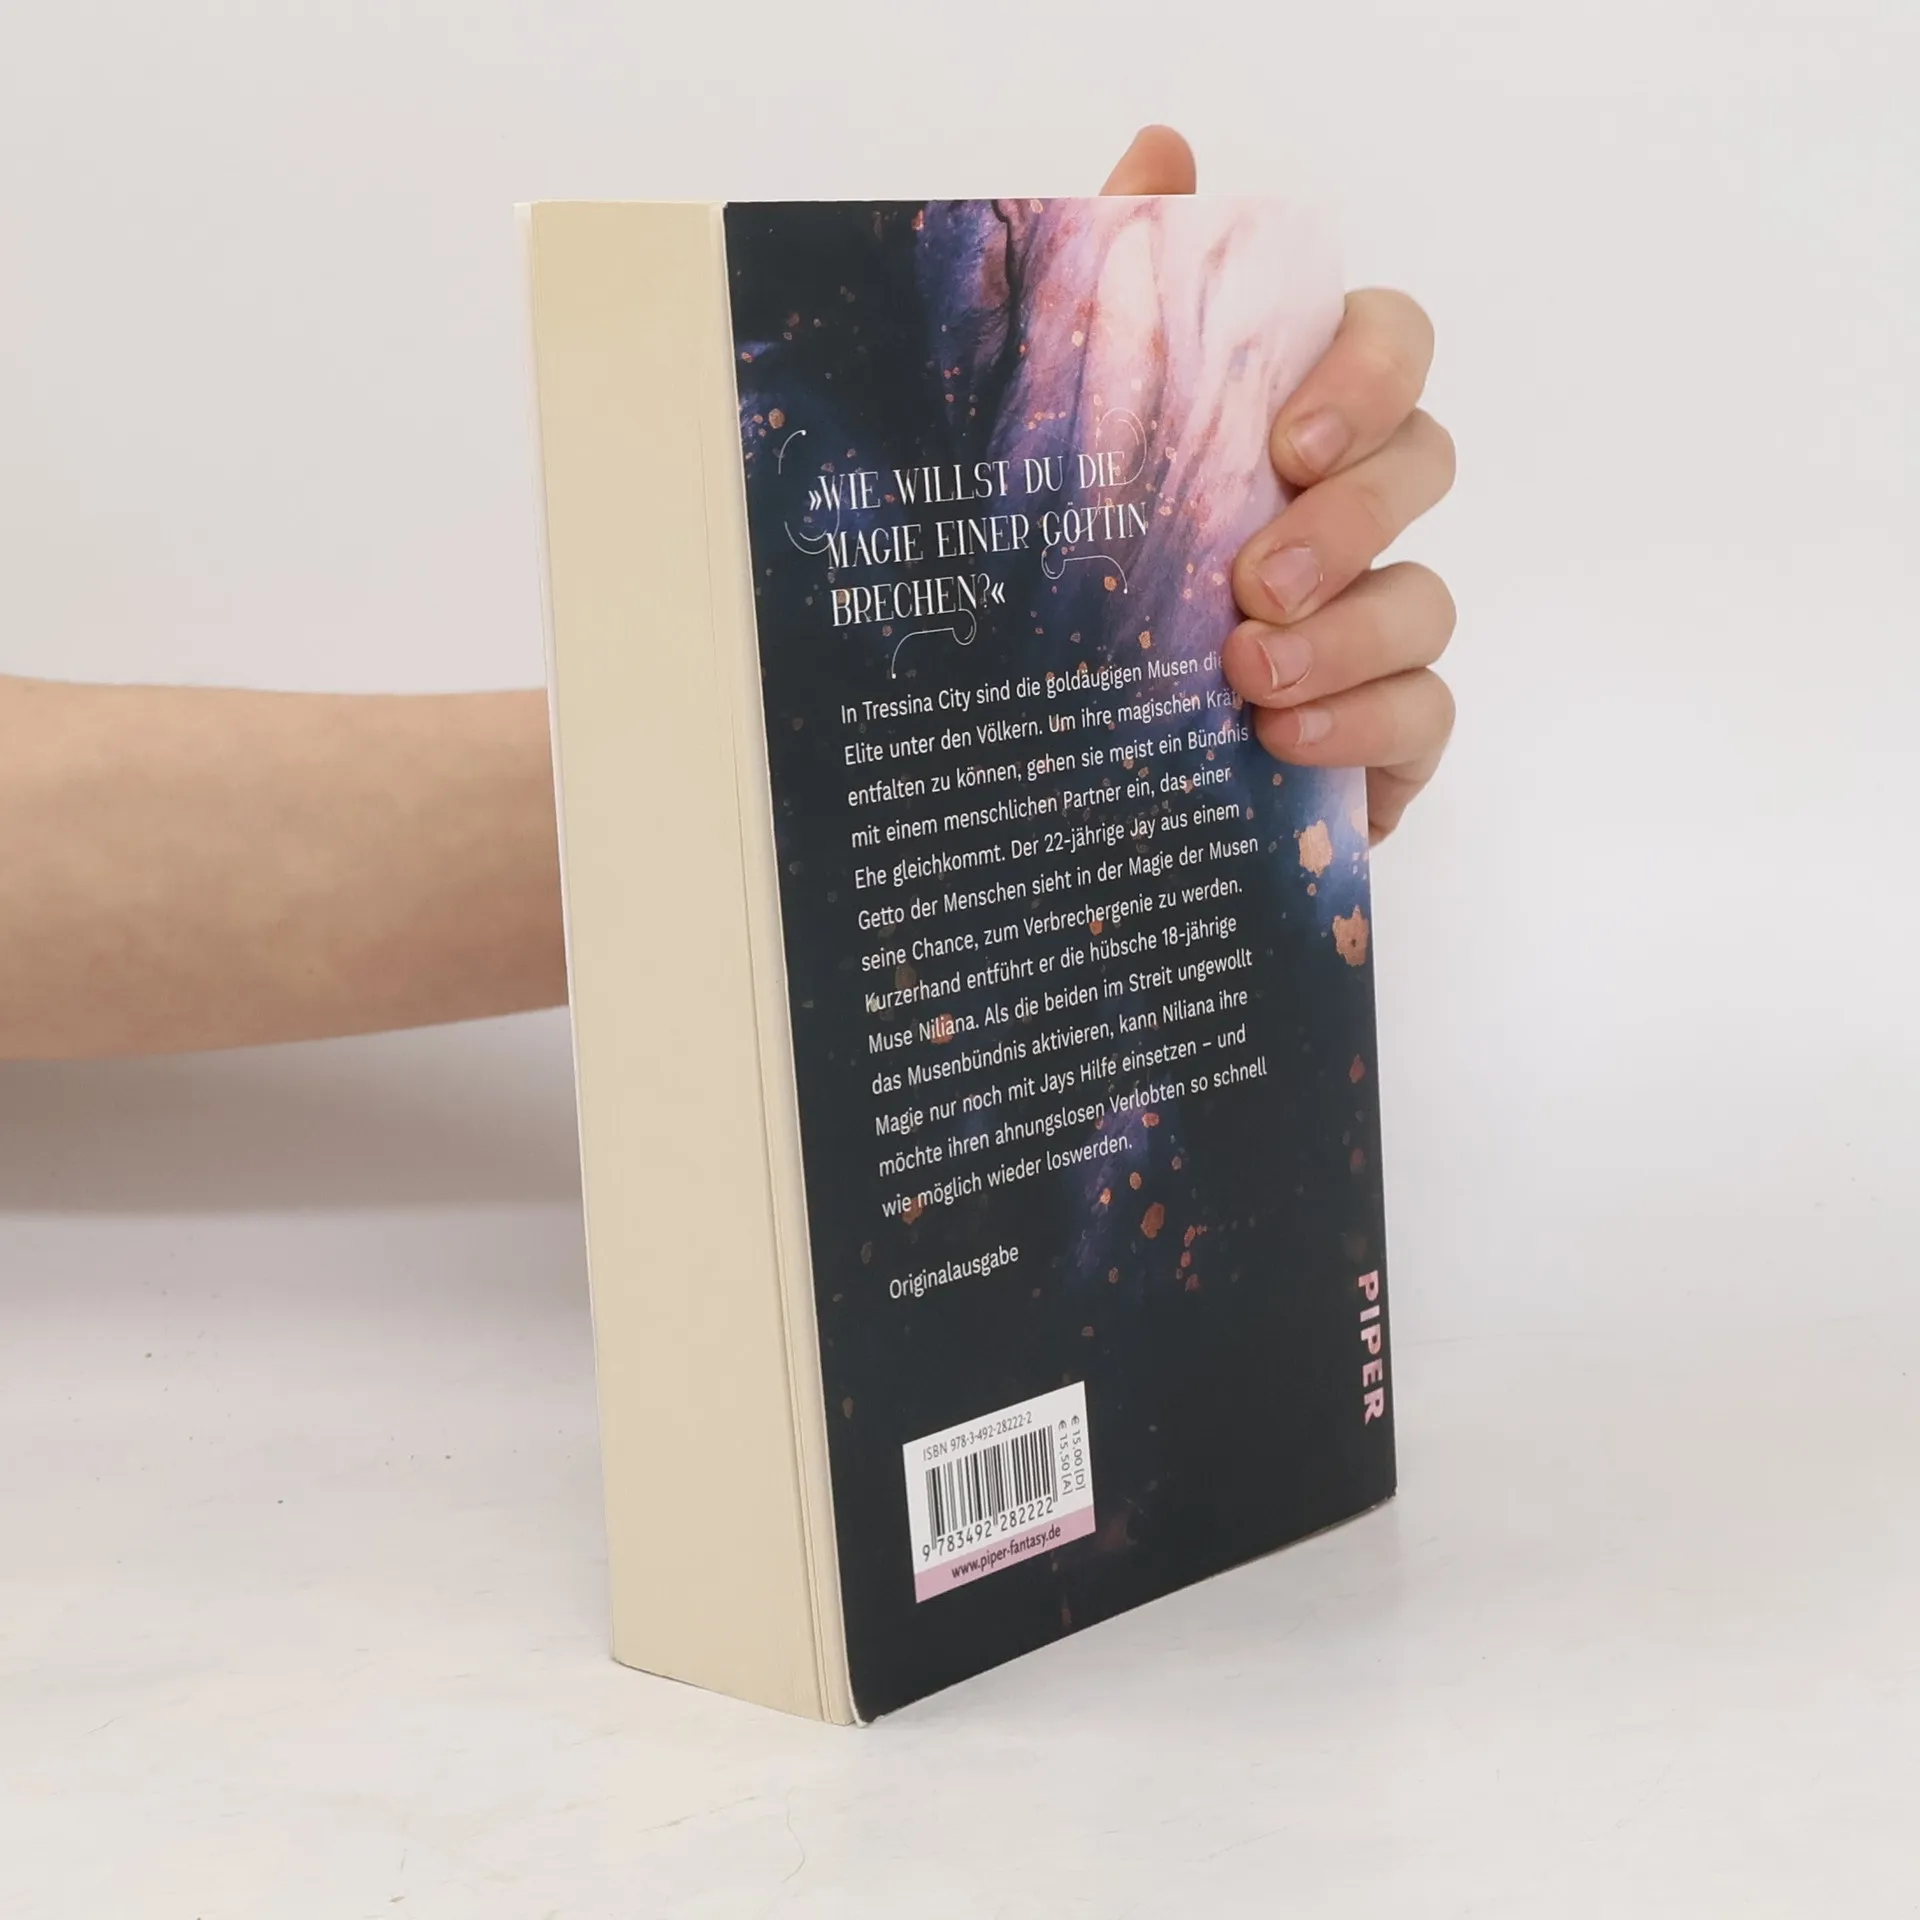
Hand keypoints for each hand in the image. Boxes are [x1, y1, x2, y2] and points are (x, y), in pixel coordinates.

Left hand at [1103, 127, 1456, 841]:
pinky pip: (1429, 712)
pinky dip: (1366, 723)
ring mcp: (1373, 624)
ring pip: (1429, 600)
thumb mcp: (1062, 433)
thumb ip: (1114, 280)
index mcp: (1287, 424)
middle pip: (1425, 463)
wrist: (1038, 753)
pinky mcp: (1383, 731)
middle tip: (1256, 579)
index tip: (1289, 438)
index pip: (1387, 344)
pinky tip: (1283, 736)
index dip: (1369, 374)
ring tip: (1248, 672)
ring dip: (1348, 634)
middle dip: (1353, 517)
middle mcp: (1348, 511)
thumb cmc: (1071, 581)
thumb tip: (1165, 148)